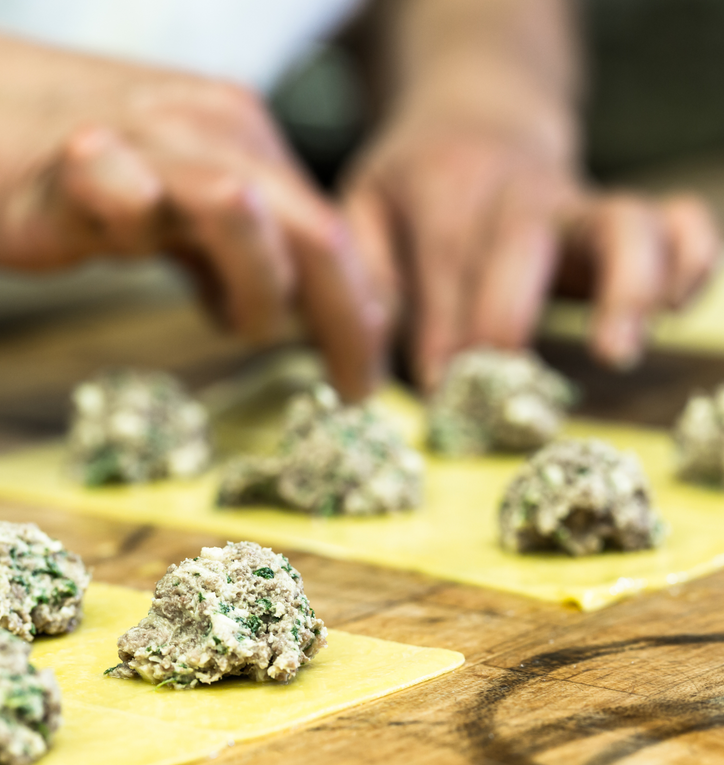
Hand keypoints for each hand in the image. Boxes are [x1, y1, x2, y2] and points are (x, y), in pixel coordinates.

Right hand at [0, 36, 384, 399]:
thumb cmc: (95, 177)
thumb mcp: (193, 216)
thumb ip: (245, 259)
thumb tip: (299, 317)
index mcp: (248, 141)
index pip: (331, 232)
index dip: (361, 310)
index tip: (363, 373)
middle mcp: (212, 131)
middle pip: (312, 228)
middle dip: (347, 318)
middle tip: (352, 384)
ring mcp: (144, 139)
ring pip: (236, 207)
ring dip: (260, 288)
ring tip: (240, 323)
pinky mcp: (71, 162)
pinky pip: (122, 199)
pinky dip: (141, 236)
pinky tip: (127, 245)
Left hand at [343, 73, 721, 390]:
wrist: (477, 116)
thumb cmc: (417, 181)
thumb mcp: (366, 204)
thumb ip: (368, 270)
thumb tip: (376, 348)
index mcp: (445, 186)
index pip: (444, 263)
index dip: (443, 333)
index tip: (440, 390)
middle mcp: (520, 192)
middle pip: (525, 241)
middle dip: (512, 315)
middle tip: (504, 385)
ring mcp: (581, 201)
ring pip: (625, 222)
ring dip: (628, 288)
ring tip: (616, 352)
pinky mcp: (626, 216)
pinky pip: (683, 223)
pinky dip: (694, 262)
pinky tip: (675, 310)